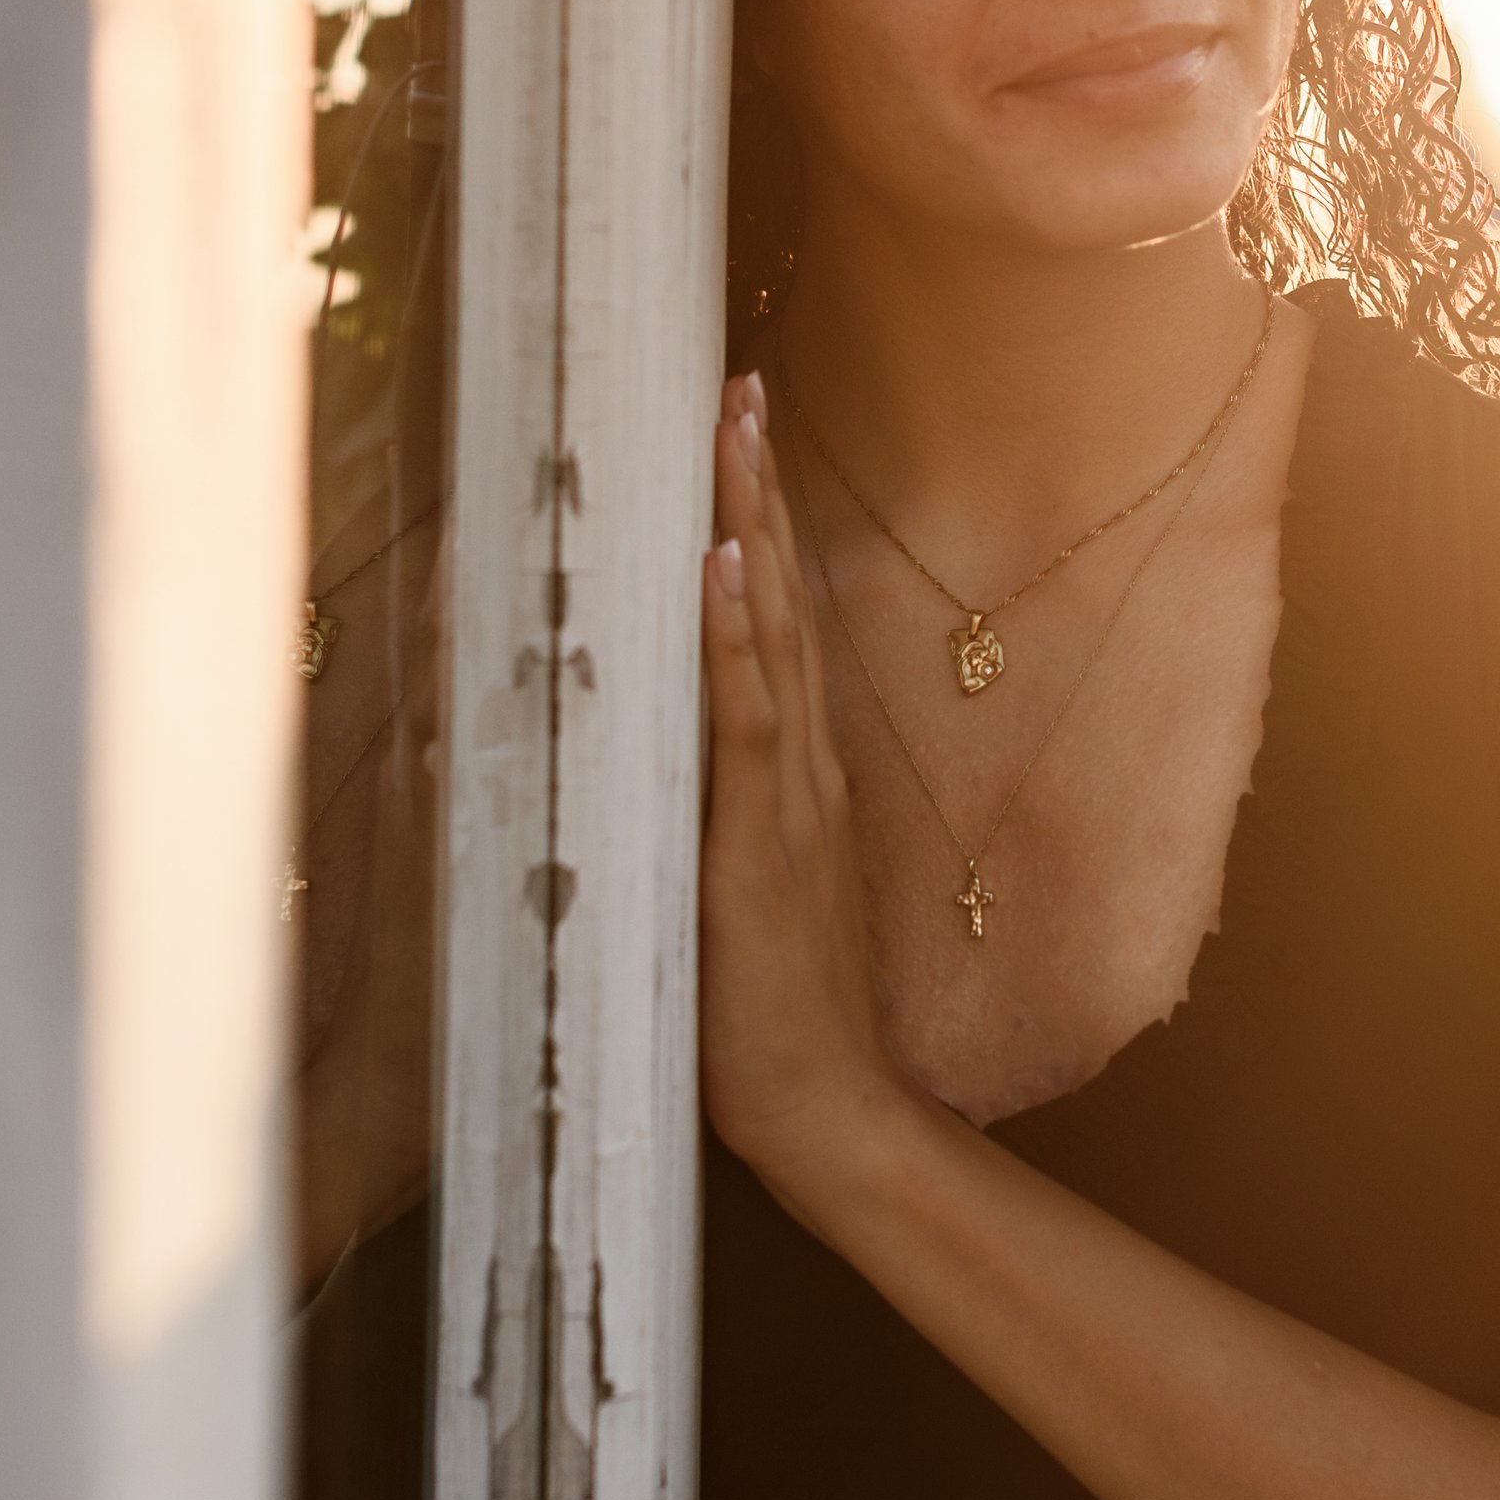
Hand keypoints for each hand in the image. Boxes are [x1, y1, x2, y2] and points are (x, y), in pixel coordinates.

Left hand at [700, 372, 903, 1188]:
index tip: (736, 435)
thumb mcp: (738, 890)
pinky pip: (753, 723)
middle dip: (754, 488)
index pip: (773, 620)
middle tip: (736, 386)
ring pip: (770, 632)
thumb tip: (666, 761)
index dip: (756, 525)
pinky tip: (729, 570)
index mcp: (798, 774)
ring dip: (750, 526)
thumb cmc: (776, 1018)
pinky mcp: (763, 846)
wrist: (834, 1113)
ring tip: (734, 431)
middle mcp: (804, 766)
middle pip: (779, 596)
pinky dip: (740, 640)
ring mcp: (791, 799)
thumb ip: (718, 820)